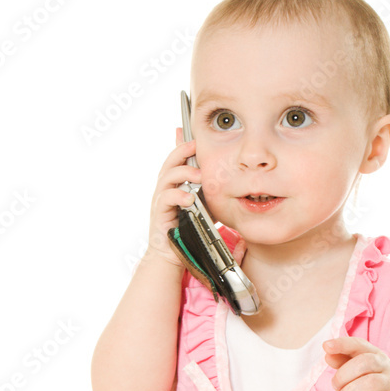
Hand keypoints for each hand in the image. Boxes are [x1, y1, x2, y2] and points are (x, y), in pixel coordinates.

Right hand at [145, 126, 202, 268]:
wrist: (174, 253)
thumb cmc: (190, 228)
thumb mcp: (205, 205)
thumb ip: (211, 192)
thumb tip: (230, 181)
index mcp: (175, 184)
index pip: (177, 159)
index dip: (183, 145)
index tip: (194, 137)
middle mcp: (165, 188)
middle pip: (170, 162)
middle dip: (182, 151)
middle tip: (195, 146)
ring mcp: (161, 200)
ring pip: (167, 177)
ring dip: (184, 173)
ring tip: (199, 175)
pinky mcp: (159, 214)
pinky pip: (166, 199)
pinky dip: (178, 196)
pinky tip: (189, 198)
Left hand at [322, 335, 389, 390]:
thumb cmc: (364, 386)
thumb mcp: (352, 372)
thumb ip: (341, 362)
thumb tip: (328, 355)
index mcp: (375, 354)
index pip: (359, 344)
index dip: (342, 344)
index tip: (326, 346)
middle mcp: (386, 366)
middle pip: (365, 362)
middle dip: (343, 375)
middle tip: (335, 386)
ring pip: (370, 383)